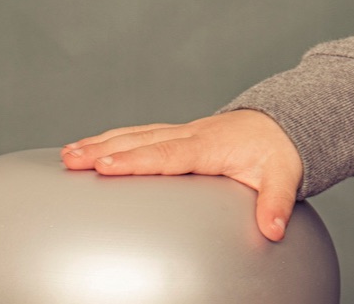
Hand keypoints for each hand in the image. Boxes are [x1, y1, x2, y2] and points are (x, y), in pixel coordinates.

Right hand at [62, 110, 304, 241]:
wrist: (281, 123)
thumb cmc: (279, 151)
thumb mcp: (285, 175)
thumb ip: (277, 202)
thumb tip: (273, 230)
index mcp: (210, 145)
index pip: (167, 153)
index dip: (135, 159)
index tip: (105, 165)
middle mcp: (192, 135)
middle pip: (142, 141)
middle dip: (104, 149)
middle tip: (71, 158)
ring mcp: (183, 133)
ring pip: (136, 135)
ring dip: (102, 142)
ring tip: (68, 153)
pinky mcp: (178, 135)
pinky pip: (142, 135)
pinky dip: (114, 140)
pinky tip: (91, 148)